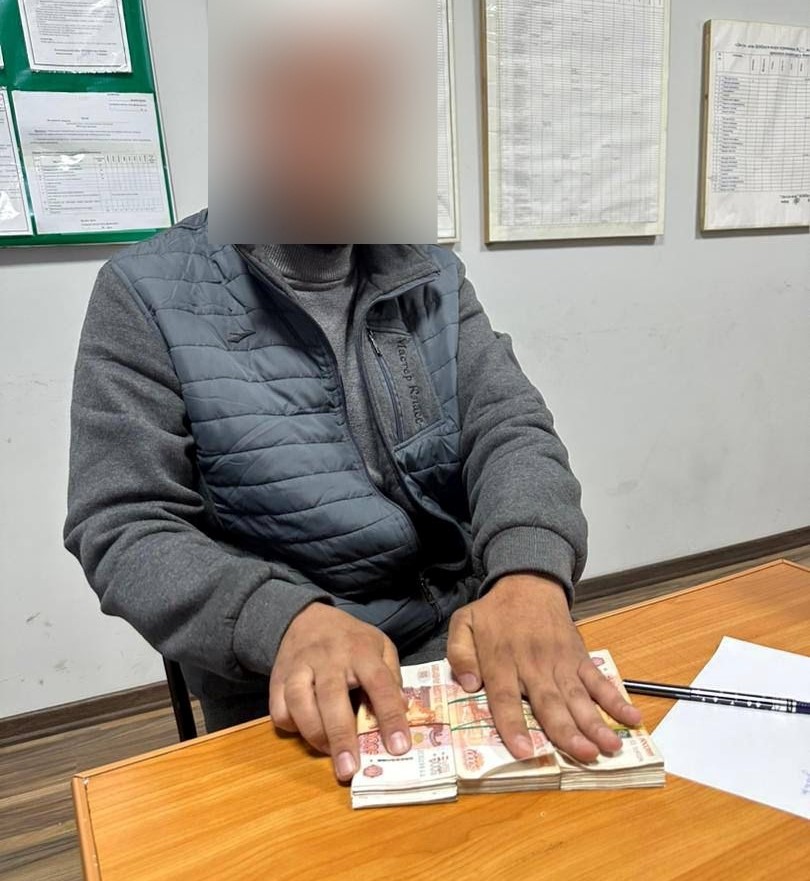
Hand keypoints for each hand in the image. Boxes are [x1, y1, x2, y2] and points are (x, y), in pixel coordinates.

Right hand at [269, 603, 409, 781]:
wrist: (307, 618)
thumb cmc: (351, 640)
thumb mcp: (380, 645)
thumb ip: (391, 675)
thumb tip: (401, 711)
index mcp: (360, 650)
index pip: (379, 682)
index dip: (390, 715)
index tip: (399, 747)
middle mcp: (328, 657)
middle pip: (332, 698)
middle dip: (341, 737)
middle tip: (350, 769)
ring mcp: (299, 667)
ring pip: (299, 703)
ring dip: (313, 734)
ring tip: (329, 753)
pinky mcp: (278, 678)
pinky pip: (278, 708)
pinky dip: (291, 727)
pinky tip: (306, 732)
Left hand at [447, 573, 641, 763]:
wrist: (529, 583)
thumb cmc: (494, 612)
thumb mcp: (463, 623)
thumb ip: (459, 653)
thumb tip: (469, 684)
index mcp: (501, 660)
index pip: (505, 698)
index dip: (513, 725)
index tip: (523, 751)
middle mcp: (533, 664)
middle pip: (549, 702)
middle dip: (567, 731)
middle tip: (583, 755)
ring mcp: (560, 662)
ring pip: (578, 697)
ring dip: (595, 722)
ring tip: (610, 747)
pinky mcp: (579, 657)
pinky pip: (598, 681)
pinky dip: (616, 699)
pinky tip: (631, 719)